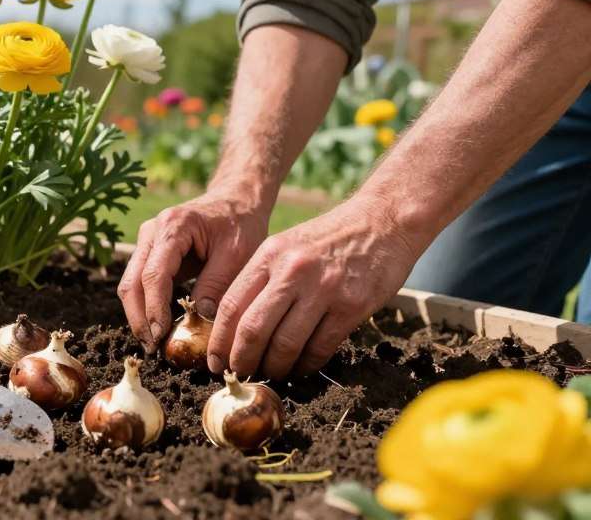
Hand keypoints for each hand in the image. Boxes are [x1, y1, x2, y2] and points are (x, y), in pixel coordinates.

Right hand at [117, 191, 268, 352]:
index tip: (161, 335)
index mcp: (174, 226)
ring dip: (138, 314)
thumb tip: (199, 318)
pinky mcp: (151, 251)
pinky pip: (140, 282)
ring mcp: (148, 240)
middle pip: (132, 281)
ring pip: (130, 283)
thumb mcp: (237, 253)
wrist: (235, 201)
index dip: (154, 308)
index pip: (154, 273)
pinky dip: (145, 305)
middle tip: (152, 347)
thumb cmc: (239, 224)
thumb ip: (217, 284)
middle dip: (139, 317)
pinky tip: (157, 326)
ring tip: (153, 342)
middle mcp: (152, 231)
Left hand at [207, 196, 419, 378]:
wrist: (381, 222)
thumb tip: (235, 326)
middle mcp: (292, 271)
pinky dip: (306, 365)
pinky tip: (301, 367)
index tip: (214, 360)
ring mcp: (323, 289)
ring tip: (272, 373)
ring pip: (285, 345)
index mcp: (269, 255)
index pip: (231, 305)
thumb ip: (262, 279)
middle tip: (239, 375)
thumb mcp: (286, 246)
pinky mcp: (351, 306)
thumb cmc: (328, 238)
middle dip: (241, 361)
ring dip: (275, 367)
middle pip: (252, 329)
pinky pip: (320, 348)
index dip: (219, 340)